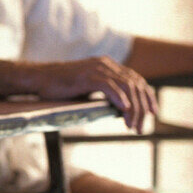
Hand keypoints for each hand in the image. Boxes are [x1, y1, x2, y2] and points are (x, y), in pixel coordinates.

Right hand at [34, 56, 157, 131]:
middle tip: (142, 128)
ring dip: (133, 109)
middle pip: (135, 85)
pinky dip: (120, 99)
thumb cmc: (61, 87)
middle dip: (143, 108)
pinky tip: (124, 111)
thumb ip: (105, 93)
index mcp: (107, 65)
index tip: (153, 113)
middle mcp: (105, 64)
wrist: (39, 78)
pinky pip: (109, 86)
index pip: (136, 79)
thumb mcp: (88, 89)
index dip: (147, 96)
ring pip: (126, 87)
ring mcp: (96, 68)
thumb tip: (123, 109)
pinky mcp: (86, 75)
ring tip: (133, 126)